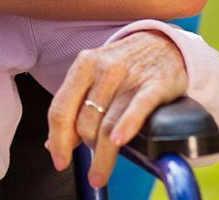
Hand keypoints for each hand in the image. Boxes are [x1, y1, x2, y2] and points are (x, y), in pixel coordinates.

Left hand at [46, 31, 187, 188]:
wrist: (165, 43)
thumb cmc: (125, 66)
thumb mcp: (94, 77)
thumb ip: (74, 106)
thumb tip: (53, 144)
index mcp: (83, 66)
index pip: (60, 109)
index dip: (57, 140)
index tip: (59, 162)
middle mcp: (103, 69)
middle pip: (83, 121)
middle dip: (84, 148)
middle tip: (91, 164)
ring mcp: (129, 76)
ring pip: (107, 123)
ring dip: (101, 155)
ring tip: (100, 174)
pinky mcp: (156, 84)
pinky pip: (138, 108)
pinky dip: (126, 126)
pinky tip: (118, 142)